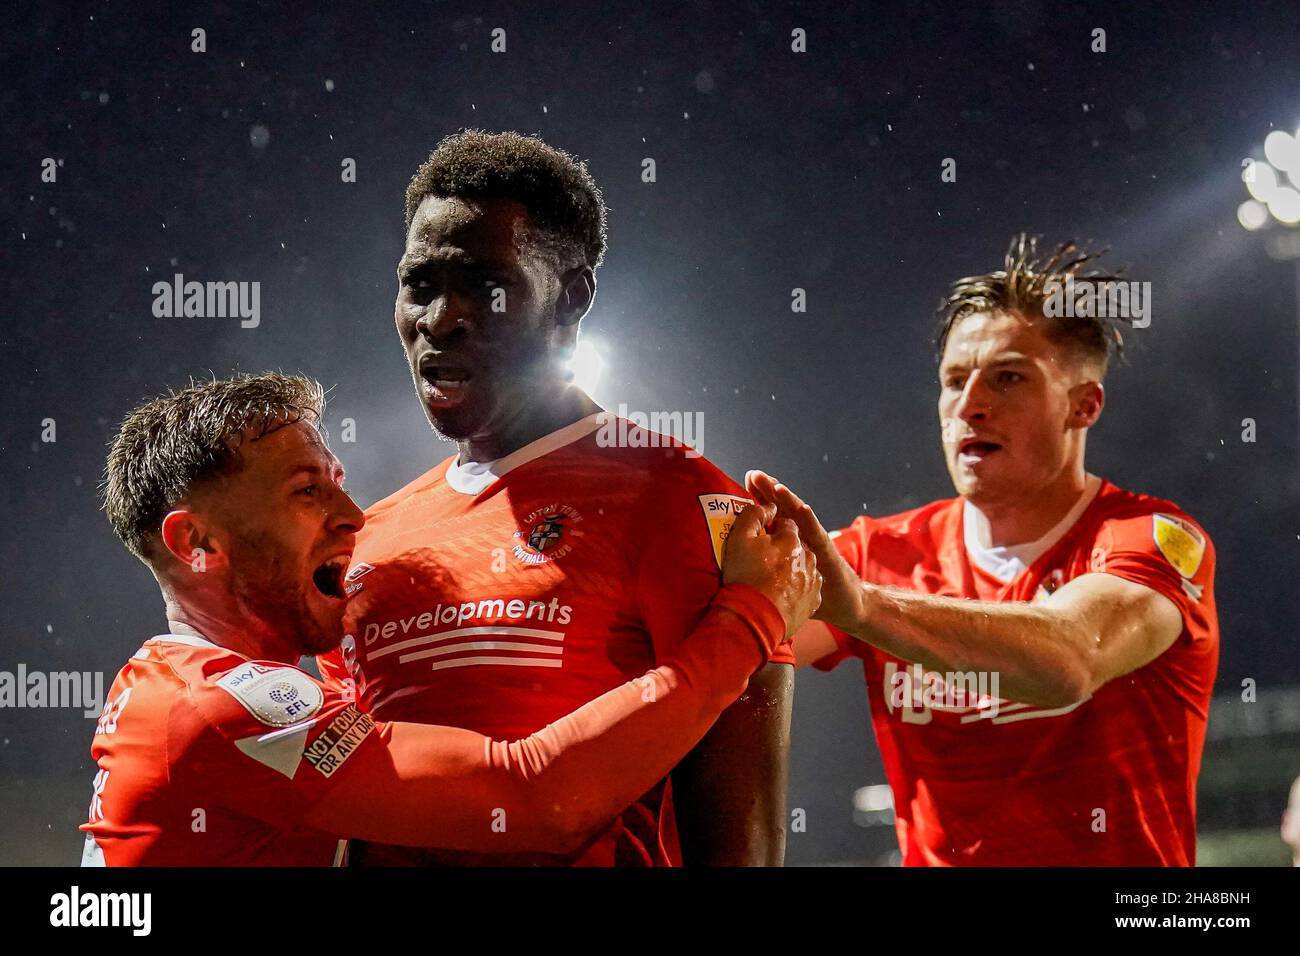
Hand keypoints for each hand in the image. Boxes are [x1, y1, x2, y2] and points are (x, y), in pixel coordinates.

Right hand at [721, 499, 821, 638]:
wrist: (756, 620)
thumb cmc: (746, 578)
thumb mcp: (740, 539)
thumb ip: (753, 515)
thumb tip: (767, 506)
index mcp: (791, 539)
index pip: (784, 523)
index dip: (771, 527)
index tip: (760, 534)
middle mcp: (808, 557)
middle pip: (794, 545)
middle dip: (781, 548)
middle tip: (761, 559)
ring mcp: (813, 581)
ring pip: (801, 567)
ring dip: (789, 568)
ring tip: (769, 579)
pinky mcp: (813, 602)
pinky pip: (805, 589)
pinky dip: (795, 588)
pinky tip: (779, 594)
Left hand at [745, 470, 863, 633]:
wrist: (846, 605)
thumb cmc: (808, 592)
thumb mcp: (781, 579)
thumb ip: (762, 571)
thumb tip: (735, 568)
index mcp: (788, 542)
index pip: (772, 515)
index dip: (760, 499)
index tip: (746, 481)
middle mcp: (802, 538)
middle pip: (783, 509)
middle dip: (770, 491)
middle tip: (755, 474)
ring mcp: (815, 543)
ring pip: (800, 518)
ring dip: (788, 500)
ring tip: (776, 486)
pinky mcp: (828, 554)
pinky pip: (816, 536)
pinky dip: (810, 521)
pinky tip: (803, 508)